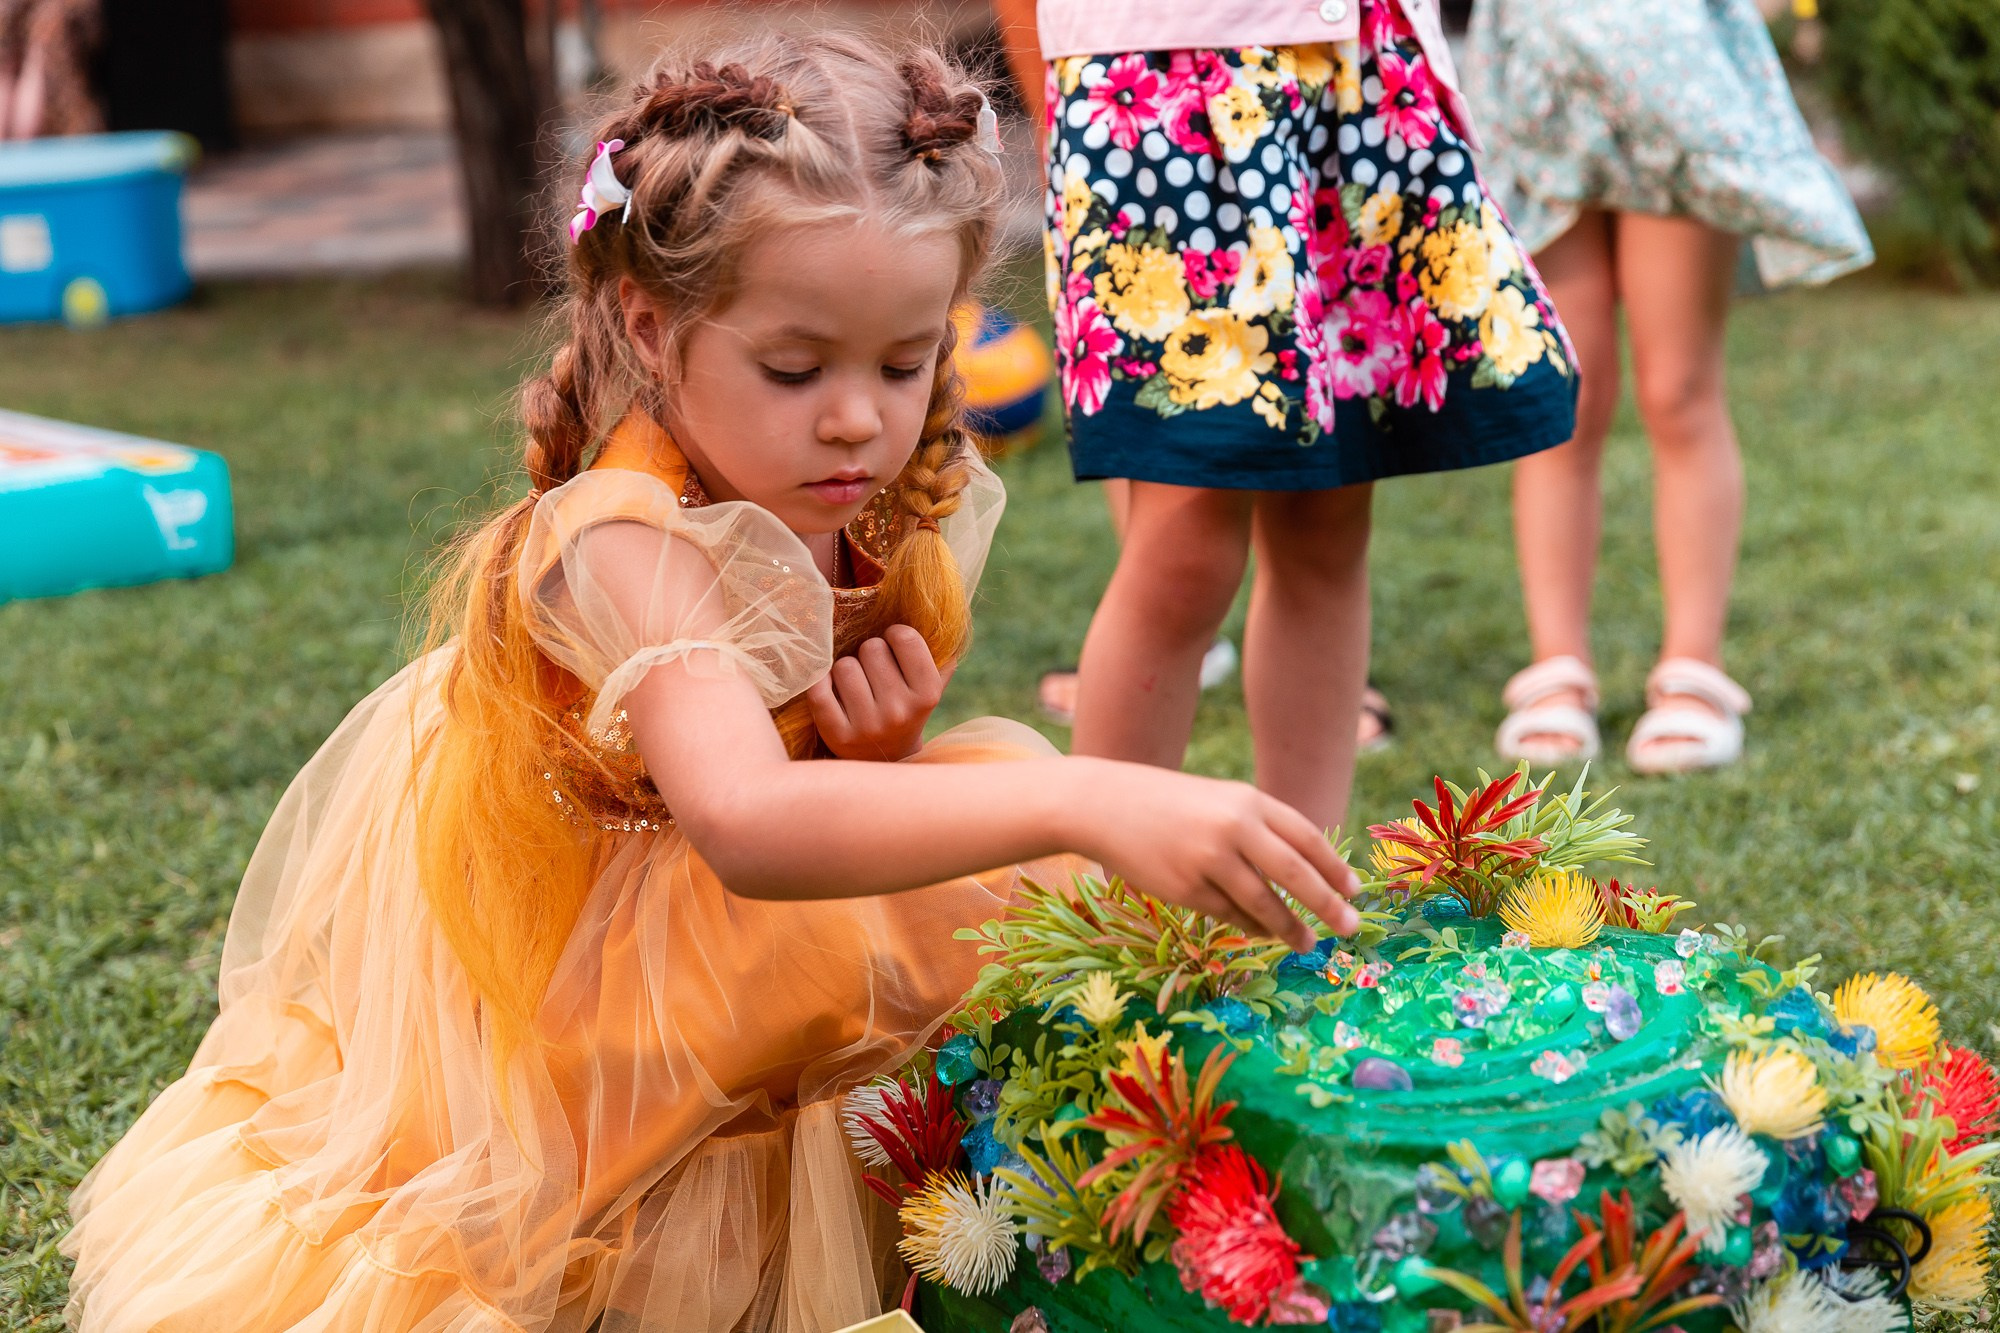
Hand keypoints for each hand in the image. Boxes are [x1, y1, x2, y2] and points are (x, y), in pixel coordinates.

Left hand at [807, 624, 950, 761]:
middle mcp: (900, 712)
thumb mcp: (929, 687)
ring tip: (856, 686)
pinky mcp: (837, 736)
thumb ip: (940, 656)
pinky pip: (819, 689)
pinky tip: (831, 689)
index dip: (895, 635)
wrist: (885, 760)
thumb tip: (945, 616)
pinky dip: (821, 683)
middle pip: (871, 647)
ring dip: (846, 670)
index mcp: (928, 694)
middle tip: (873, 673)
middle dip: (870, 654)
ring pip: (844, 666)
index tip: (893, 646)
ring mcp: (868, 726)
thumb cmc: (906, 709)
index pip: (905, 637)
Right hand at [1064, 762, 1361, 951]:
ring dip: (1290, 928)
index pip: (1306, 838)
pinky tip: (1261, 931)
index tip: (1356, 892)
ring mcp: (1209, 859)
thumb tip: (1306, 875)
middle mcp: (1233, 827)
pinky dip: (1251, 925)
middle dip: (1328, 904)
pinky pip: (1230, 915)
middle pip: (1295, 873)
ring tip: (1307, 943)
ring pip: (1264, 903)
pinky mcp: (1186, 888)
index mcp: (1248, 801)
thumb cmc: (1169, 804)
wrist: (1104, 805)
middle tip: (1351, 928)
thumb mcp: (1220, 801)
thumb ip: (1260, 828)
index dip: (1334, 868)